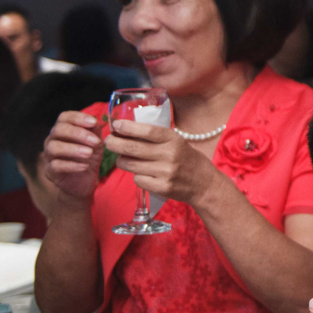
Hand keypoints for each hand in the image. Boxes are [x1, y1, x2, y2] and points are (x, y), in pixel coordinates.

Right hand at [41, 109, 104, 202]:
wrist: (84, 181)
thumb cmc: (89, 157)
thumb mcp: (96, 143)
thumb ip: (94, 131)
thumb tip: (95, 121)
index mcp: (63, 129)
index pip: (64, 117)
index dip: (78, 117)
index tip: (93, 122)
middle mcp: (52, 140)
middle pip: (58, 130)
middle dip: (78, 134)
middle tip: (95, 141)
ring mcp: (48, 156)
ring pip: (54, 147)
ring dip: (73, 149)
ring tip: (90, 153)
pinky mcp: (49, 171)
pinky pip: (56, 165)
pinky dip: (71, 165)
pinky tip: (84, 166)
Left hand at [107, 119, 221, 204]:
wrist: (204, 184)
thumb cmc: (186, 159)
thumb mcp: (177, 142)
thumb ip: (156, 138)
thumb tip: (126, 131)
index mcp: (174, 140)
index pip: (148, 131)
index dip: (129, 127)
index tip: (116, 125)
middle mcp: (170, 155)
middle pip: (133, 148)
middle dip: (115, 144)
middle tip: (108, 141)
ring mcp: (165, 172)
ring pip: (130, 165)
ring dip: (122, 160)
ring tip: (124, 158)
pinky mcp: (161, 187)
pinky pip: (137, 179)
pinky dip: (136, 176)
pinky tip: (143, 173)